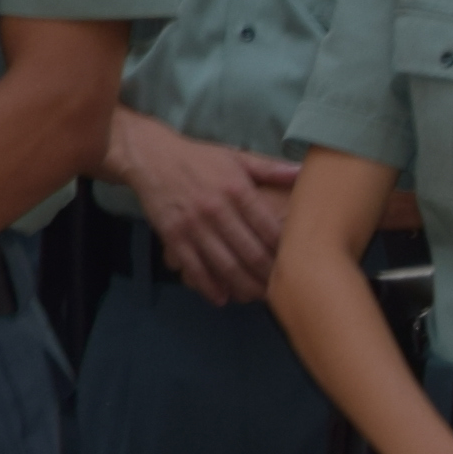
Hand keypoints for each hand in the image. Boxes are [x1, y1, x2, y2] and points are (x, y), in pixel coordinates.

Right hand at [112, 113, 295, 307]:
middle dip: (267, 276)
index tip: (294, 263)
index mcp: (237, 189)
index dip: (284, 250)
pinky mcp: (173, 236)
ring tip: (256, 297)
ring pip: (225, 265)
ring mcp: (194, 225)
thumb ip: (270, 168)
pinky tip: (221, 297)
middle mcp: (217, 209)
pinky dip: (208, 286)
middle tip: (279, 289)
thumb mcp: (236, 157)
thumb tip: (302, 173)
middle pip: (250, 252)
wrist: (150, 156)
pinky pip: (194, 267)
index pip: (268, 228)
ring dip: (243, 286)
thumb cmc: (198, 158)